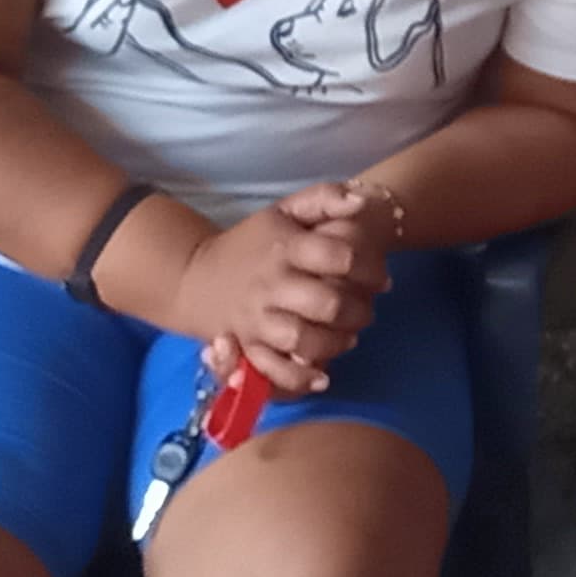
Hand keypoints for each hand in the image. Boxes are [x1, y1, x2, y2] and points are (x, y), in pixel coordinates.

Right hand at [166, 183, 387, 394]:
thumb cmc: (253, 242)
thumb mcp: (285, 210)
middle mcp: (271, 284)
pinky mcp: (246, 347)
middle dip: (360, 310)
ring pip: (304, 340)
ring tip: (348, 336)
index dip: (371, 268)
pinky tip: (322, 376)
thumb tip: (360, 201)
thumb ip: (324, 198)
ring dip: (336, 342)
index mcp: (285, 248)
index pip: (341, 257)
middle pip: (328, 304)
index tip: (381, 278)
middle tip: (367, 310)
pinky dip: (300, 379)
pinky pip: (274, 370)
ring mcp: (256, 319)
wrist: (194, 277)